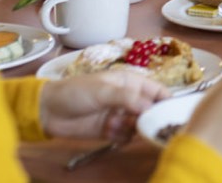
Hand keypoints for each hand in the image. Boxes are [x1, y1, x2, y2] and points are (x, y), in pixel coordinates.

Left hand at [39, 72, 169, 140]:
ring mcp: (119, 115)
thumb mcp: (103, 91)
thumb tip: (150, 107)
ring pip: (139, 125)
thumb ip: (128, 98)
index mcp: (129, 82)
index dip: (166, 100)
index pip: (156, 90)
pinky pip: (126, 137)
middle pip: (150, 110)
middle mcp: (128, 99)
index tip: (172, 113)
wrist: (48, 111)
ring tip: (124, 128)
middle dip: (151, 118)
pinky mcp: (110, 131)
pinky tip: (114, 134)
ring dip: (136, 129)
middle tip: (147, 125)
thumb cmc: (76, 92)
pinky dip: (124, 138)